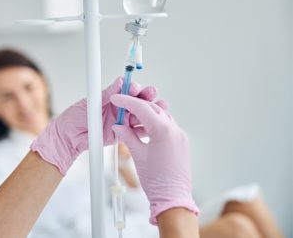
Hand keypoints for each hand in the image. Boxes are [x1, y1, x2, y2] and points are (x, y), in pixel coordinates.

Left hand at [30, 77, 156, 174]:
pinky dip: (146, 127)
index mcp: (111, 97)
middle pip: (137, 101)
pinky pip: (136, 131)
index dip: (133, 87)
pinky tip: (154, 124)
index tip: (135, 87)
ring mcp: (121, 121)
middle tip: (152, 93)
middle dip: (146, 96)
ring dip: (151, 111)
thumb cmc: (74, 117)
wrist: (68, 137)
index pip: (127, 89)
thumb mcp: (91, 103)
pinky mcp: (122, 134)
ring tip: (161, 107)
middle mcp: (118, 108)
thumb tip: (120, 81)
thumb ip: (108, 93)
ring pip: (140, 115)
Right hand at [111, 94, 198, 224]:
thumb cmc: (157, 181)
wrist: (173, 199)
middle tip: (122, 109)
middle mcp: (175, 130)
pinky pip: (167, 127)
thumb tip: (119, 127)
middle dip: (136, 107)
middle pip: (153, 110)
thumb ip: (127, 137)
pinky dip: (154, 125)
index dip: (127, 102)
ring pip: (161, 117)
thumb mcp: (138, 155)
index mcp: (164, 131)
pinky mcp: (182, 143)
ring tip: (130, 121)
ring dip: (146, 115)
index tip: (117, 99)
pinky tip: (143, 130)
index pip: (142, 108)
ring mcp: (180, 137)